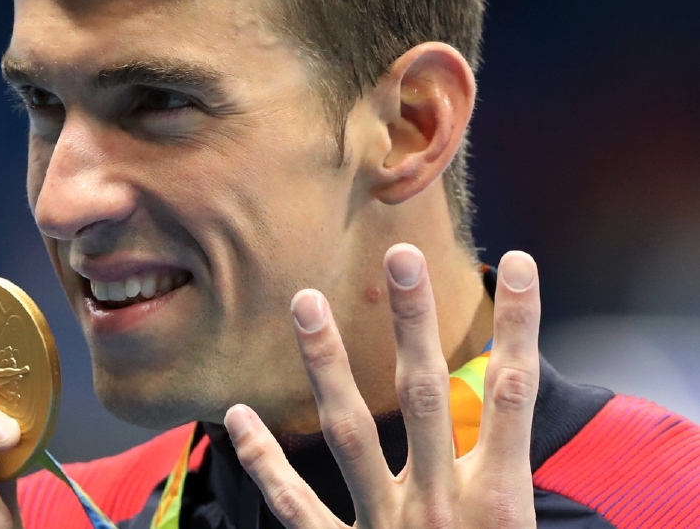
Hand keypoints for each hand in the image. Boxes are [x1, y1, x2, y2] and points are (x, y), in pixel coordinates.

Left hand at [224, 244, 539, 528]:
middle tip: (402, 256)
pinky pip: (296, 506)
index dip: (520, 324)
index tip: (517, 262)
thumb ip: (503, 476)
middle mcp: (439, 505)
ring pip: (352, 432)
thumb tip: (499, 410)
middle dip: (417, 323)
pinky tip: (237, 416)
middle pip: (429, 395)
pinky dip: (266, 462)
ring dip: (327, 366)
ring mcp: (384, 528)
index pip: (515, 394)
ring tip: (303, 303)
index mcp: (498, 502)